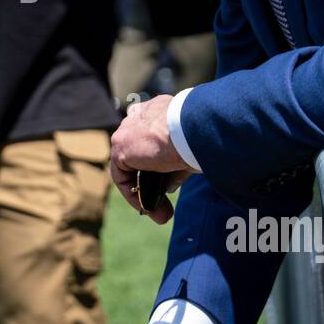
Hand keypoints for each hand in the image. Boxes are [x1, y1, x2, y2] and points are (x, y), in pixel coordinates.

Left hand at [109, 94, 189, 223]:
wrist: (194, 128)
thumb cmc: (202, 135)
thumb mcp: (192, 150)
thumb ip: (176, 167)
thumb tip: (169, 187)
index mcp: (159, 109)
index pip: (149, 131)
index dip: (154, 158)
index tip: (167, 178)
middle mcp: (141, 116)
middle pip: (139, 151)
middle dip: (151, 180)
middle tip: (166, 204)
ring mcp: (128, 130)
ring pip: (131, 166)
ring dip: (144, 192)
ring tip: (162, 214)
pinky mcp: (121, 146)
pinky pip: (122, 176)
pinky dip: (133, 194)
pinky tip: (147, 208)